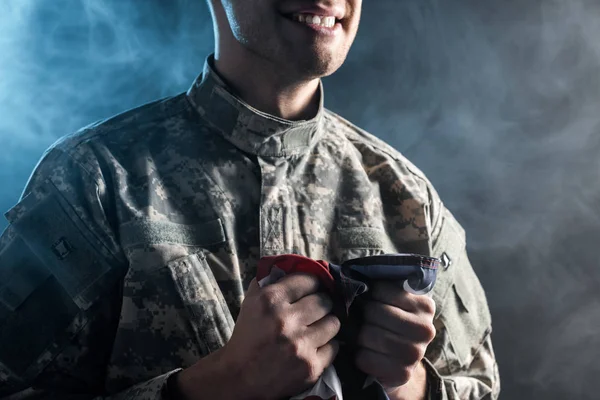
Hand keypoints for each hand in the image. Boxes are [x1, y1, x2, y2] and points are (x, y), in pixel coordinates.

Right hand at [175, 273, 340, 399]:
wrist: (239, 377)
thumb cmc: (247, 336)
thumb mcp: (251, 302)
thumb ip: (271, 281)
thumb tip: (294, 265)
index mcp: (270, 300)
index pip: (309, 280)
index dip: (313, 284)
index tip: (312, 289)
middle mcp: (286, 321)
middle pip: (325, 301)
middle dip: (321, 304)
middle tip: (316, 310)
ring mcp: (300, 345)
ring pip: (334, 323)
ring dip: (327, 324)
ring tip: (317, 328)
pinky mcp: (310, 366)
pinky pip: (334, 347)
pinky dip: (326, 346)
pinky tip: (315, 346)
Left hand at [356, 281, 435, 397]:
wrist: (401, 361)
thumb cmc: (392, 323)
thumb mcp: (393, 301)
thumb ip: (382, 286)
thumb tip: (354, 276)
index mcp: (425, 305)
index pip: (381, 290)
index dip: (369, 295)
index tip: (369, 300)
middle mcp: (425, 329)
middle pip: (374, 312)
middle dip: (362, 316)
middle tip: (363, 320)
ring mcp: (416, 353)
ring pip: (369, 335)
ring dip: (359, 336)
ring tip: (364, 336)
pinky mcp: (403, 373)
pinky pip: (366, 358)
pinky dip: (360, 355)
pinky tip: (367, 353)